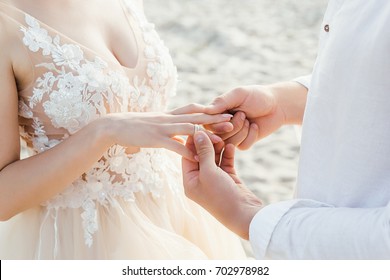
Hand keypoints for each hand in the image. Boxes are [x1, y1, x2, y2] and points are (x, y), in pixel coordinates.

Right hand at [102, 111, 231, 159]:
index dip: (210, 110)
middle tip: (232, 120)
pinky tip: (197, 157)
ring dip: (206, 135)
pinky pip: (174, 145)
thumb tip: (182, 132)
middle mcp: (169, 118)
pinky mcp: (155, 138)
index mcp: (170, 115)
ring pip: (188, 129)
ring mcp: (163, 128)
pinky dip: (186, 151)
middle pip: (197, 117)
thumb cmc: (134, 126)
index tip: (225, 111)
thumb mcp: (155, 124)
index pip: (194, 109)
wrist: (114, 126)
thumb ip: (170, 127)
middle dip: (215, 119)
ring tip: (221, 140)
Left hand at [182, 131, 261, 239]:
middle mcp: (200, 180)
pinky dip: (227, 154)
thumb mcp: (209, 172)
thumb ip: (204, 152)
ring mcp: (214, 180)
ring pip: (214, 158)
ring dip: (218, 147)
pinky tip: (231, 146)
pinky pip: (225, 162)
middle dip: (207, 143)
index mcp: (189, 181)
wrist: (244, 215)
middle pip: (200, 156)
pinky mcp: (228, 179)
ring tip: (223, 138)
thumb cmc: (222, 196)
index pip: (187, 156)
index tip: (198, 129)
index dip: (192, 142)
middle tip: (214, 133)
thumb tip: (198, 134)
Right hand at [205, 85, 283, 148]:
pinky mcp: (243, 143)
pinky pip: (242, 146)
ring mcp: (232, 136)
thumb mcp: (239, 94)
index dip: (217, 124)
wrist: (277, 105)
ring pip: (229, 142)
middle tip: (243, 115)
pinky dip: (251, 136)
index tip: (230, 117)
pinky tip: (255, 126)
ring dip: (242, 131)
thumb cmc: (257, 96)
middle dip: (233, 126)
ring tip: (249, 120)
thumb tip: (205, 110)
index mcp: (216, 113)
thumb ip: (222, 102)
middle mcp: (221, 125)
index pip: (207, 124)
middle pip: (217, 135)